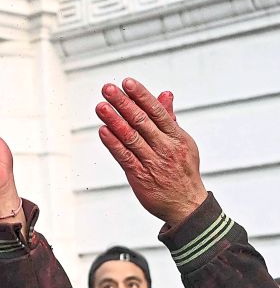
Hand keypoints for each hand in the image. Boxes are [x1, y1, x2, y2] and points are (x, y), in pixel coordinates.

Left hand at [96, 78, 206, 226]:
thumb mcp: (182, 142)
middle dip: (123, 103)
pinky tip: (103, 131)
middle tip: (108, 89)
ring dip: (114, 120)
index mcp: (177, 137)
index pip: (157, 111)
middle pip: (141, 121)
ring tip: (100, 106)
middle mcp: (165, 147)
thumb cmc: (182, 170)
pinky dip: (113, 143)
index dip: (141, 96)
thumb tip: (165, 93)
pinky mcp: (140, 176)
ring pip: (131, 137)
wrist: (187, 205)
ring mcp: (152, 162)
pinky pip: (124, 157)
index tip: (127, 82)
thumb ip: (169, 118)